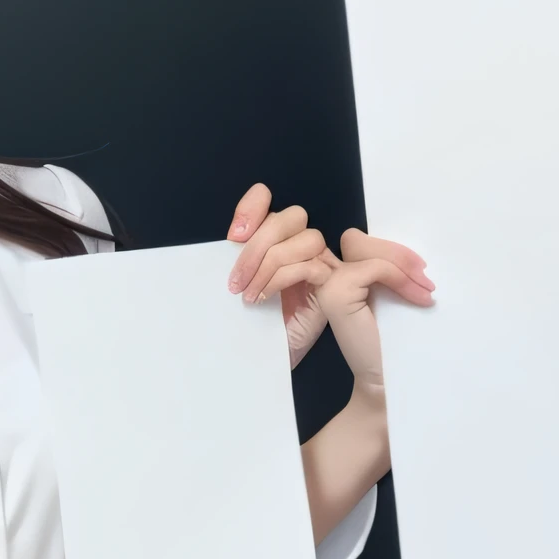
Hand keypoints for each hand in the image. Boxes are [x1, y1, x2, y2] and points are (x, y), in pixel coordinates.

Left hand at [225, 184, 333, 367]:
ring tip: (247, 294)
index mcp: (273, 237)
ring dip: (269, 265)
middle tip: (234, 281)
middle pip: (290, 216)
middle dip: (257, 246)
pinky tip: (263, 299)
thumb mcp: (236, 282)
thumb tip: (226, 240)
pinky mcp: (331, 286)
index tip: (232, 236)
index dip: (251, 207)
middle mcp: (299, 245)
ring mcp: (319, 263)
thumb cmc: (248, 322)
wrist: (261, 359)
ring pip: (305, 238)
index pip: (266, 199)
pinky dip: (282, 279)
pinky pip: (311, 267)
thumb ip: (235, 256)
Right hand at [315, 229, 433, 393]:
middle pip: (356, 239)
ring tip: (426, 290)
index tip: (418, 268)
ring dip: (403, 266)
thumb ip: (382, 268)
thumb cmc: (393, 341)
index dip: (388, 249)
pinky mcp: (335, 293)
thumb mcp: (387, 294)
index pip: (355, 242)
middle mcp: (322, 279)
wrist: (388, 380)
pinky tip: (418, 298)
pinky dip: (401, 278)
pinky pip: (374, 267)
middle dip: (397, 252)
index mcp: (334, 277)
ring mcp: (324, 285)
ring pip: (364, 249)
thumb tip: (400, 243)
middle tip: (426, 276)